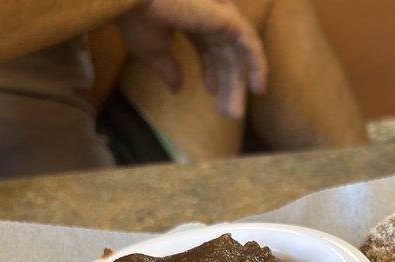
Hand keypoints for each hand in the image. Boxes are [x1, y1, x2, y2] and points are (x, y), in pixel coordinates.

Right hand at [117, 0, 267, 117]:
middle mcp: (207, 15)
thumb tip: (177, 89)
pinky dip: (257, 66)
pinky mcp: (228, 19)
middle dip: (227, 85)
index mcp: (189, 18)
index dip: (211, 73)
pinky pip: (251, 45)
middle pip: (225, 55)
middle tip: (229, 114)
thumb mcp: (154, 51)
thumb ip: (169, 69)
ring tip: (236, 113)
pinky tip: (258, 89)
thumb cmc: (136, 17)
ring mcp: (219, 16)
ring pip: (237, 54)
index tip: (211, 94)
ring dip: (238, 84)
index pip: (208, 49)